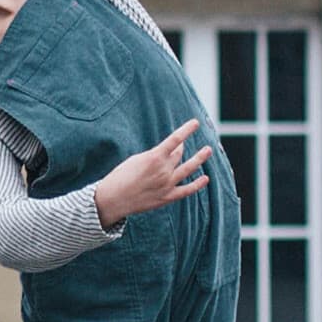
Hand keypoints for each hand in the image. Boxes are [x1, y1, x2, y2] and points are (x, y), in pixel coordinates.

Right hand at [95, 119, 213, 228]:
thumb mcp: (137, 159)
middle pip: (178, 154)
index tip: (195, 123)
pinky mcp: (167, 197)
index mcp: (154, 157)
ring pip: (188, 168)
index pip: (175, 139)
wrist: (113, 199)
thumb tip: (170, 153)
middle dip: (180, 148)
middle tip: (181, 145)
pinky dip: (197, 185)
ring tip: (208, 150)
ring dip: (199, 158)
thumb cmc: (121, 176)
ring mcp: (167, 184)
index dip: (187, 130)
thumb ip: (155, 156)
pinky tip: (205, 179)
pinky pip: (187, 190)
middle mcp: (164, 170)